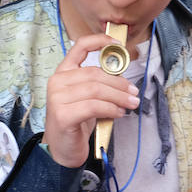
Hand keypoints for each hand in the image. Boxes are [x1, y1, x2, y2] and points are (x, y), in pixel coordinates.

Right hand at [41, 33, 140, 168]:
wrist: (62, 150)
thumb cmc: (77, 121)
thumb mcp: (87, 97)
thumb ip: (98, 84)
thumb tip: (123, 79)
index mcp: (63, 72)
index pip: (80, 46)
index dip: (100, 41)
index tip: (119, 44)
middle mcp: (57, 81)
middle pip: (95, 73)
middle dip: (119, 83)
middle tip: (134, 92)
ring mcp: (57, 98)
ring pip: (96, 90)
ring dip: (119, 97)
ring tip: (131, 103)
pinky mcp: (63, 115)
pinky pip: (93, 106)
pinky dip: (111, 109)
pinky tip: (119, 113)